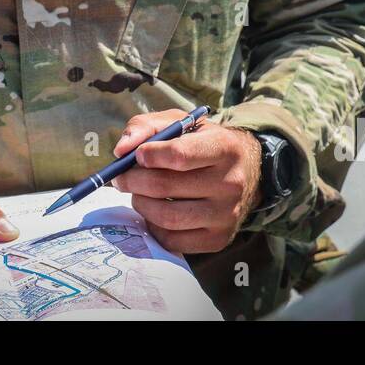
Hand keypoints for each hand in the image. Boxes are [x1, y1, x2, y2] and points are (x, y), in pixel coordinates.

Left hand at [113, 109, 262, 254]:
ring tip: (138, 194)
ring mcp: (226, 215)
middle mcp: (230, 183)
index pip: (180, 155)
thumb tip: (121, 150)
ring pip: (167, 217)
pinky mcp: (218, 239)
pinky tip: (154, 212)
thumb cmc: (202, 143)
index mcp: (224, 147)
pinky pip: (173, 241)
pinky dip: (154, 227)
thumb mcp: (180, 123)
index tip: (137, 155)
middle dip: (133, 181)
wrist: (244, 172)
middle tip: (122, 177)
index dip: (149, 155)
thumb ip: (146, 127)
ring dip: (141, 204)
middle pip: (165, 186)